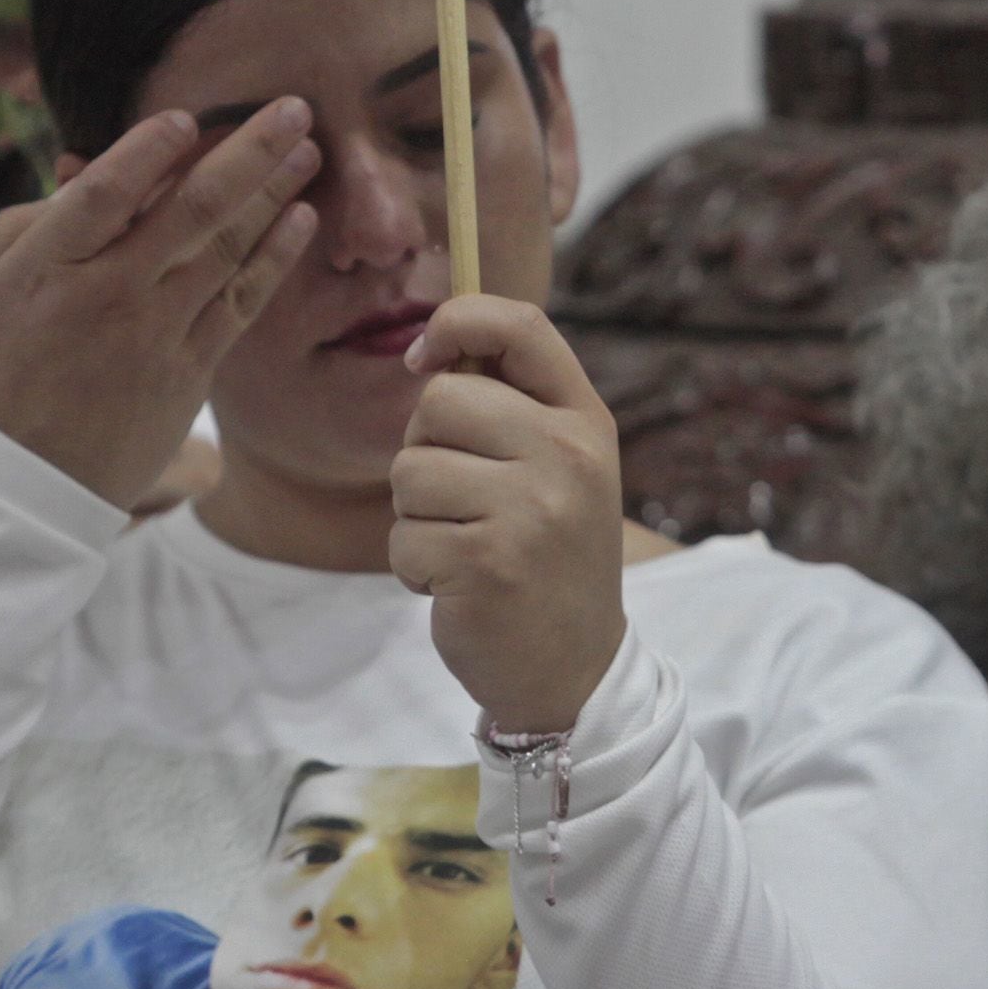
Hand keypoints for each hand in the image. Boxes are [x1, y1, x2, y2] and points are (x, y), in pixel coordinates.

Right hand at [0, 102, 318, 505]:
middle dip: (248, 152)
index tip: (188, 117)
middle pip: (189, 210)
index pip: (103, 192)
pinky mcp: (189, 372)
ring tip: (309, 151)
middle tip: (292, 110)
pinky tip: (299, 220)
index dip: (148, 151)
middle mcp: (107, 295)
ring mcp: (154, 334)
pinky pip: (241, 303)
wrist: (22, 487)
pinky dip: (273, 259)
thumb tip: (77, 173)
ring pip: (226, 250)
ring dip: (274, 194)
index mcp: (46, 269)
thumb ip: (23, 228)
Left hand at [390, 296, 627, 736]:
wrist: (574, 668)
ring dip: (416, 515)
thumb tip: (427, 349)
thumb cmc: (547, 555)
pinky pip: (403, 536)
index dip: (457, 320)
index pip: (520, 325)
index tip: (423, 356)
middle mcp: (566, 456)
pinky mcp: (485, 563)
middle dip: (424, 449)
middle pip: (439, 399)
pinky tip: (457, 585)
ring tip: (463, 546)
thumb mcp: (557, 468)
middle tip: (459, 498)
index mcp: (584, 421)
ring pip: (409, 470)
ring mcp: (529, 510)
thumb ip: (510, 406)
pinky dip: (414, 566)